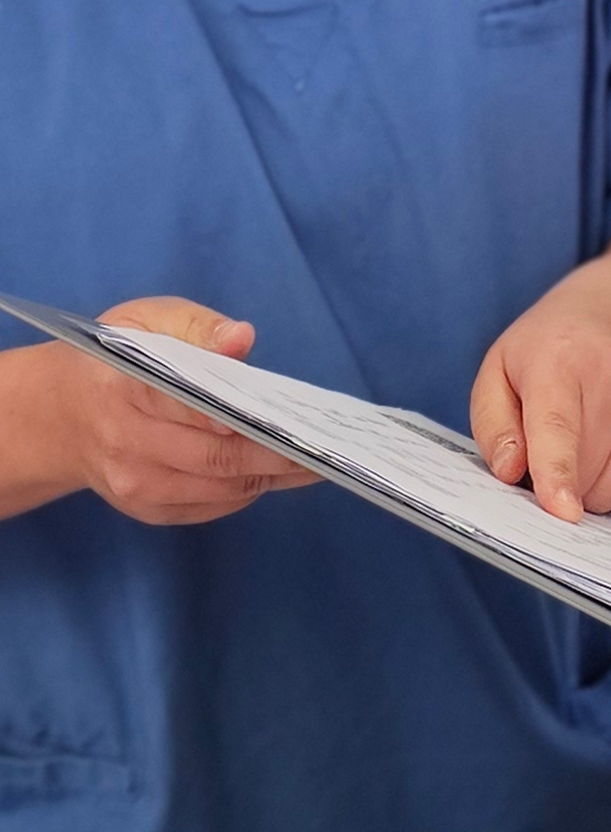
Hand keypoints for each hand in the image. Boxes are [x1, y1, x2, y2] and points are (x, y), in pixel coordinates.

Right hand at [31, 296, 313, 525]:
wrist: (64, 413)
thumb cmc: (117, 358)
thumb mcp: (148, 321)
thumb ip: (197, 326)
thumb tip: (241, 339)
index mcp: (121, 386)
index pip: (190, 405)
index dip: (243, 414)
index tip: (288, 415)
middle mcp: (124, 444)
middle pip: (214, 456)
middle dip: (276, 453)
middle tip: (325, 443)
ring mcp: (134, 485)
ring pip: (220, 488)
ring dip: (272, 475)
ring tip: (315, 457)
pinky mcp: (146, 510)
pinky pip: (211, 506)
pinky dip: (249, 489)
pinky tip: (278, 470)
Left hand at [471, 297, 610, 521]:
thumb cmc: (548, 352)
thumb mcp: (498, 373)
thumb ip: (494, 427)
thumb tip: (511, 472)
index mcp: (558, 361)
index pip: (558, 427)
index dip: (558, 473)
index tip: (563, 511)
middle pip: (587, 470)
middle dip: (560, 484)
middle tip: (548, 454)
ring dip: (590, 492)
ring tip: (579, 452)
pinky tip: (607, 457)